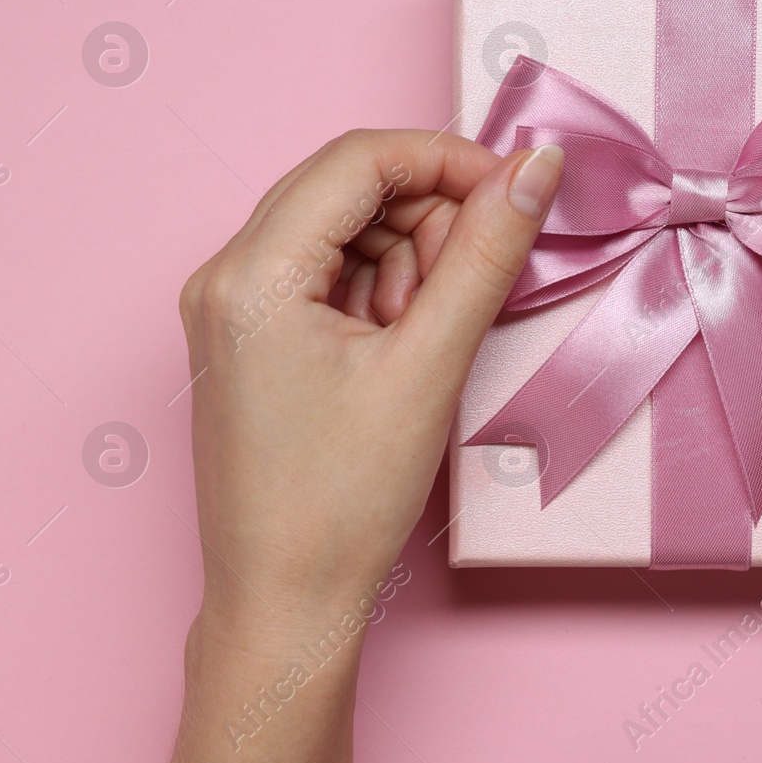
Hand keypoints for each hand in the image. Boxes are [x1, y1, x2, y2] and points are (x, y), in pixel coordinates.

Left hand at [166, 130, 562, 762]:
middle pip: (348, 187)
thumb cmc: (339, 504)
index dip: (449, 160)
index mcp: (250, 275)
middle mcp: (225, 277)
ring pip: (343, 228)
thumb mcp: (430, 366)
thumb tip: (536, 170)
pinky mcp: (251, 338)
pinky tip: (404, 347)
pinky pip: (329, 274)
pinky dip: (383, 291)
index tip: (516, 188)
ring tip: (428, 336)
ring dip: (407, 258)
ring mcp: (232, 309)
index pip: (359, 159)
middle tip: (472, 282)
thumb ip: (487, 255)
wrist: (285, 604)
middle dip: (427, 219)